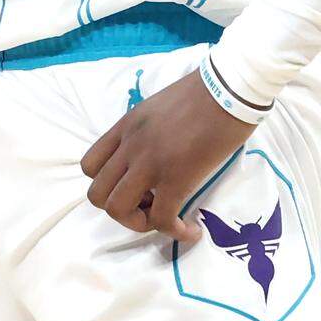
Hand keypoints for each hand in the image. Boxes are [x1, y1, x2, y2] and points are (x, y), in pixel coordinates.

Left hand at [81, 68, 256, 240]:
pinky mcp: (176, 178)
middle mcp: (131, 145)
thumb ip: (148, 130)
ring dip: (140, 223)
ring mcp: (150, 162)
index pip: (90, 165)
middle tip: (150, 204)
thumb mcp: (160, 106)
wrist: (230, 87)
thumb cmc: (205, 92)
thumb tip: (156, 155)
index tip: (135, 185)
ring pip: (118, 210)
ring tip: (166, 218)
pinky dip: (176, 233)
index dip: (108, 184)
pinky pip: (162, 220)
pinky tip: (192, 230)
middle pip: (97, 194)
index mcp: (126, 125)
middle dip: (121, 209)